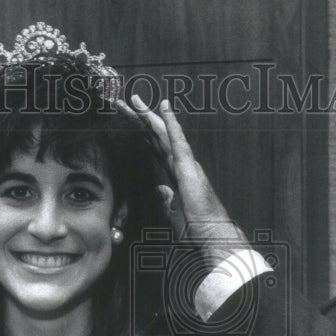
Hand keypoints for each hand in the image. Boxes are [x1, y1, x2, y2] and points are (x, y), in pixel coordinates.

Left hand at [123, 95, 248, 260]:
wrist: (212, 235)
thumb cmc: (197, 227)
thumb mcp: (174, 212)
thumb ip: (166, 199)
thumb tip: (159, 189)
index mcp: (176, 173)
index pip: (153, 148)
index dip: (140, 132)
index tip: (128, 119)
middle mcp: (181, 164)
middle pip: (155, 136)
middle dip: (139, 119)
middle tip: (123, 102)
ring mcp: (185, 164)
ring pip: (163, 134)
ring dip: (148, 116)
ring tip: (134, 99)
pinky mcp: (188, 168)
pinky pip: (177, 141)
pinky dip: (171, 123)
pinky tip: (164, 107)